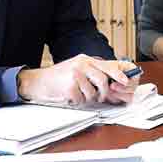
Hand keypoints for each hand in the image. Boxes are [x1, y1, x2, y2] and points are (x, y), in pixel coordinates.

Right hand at [18, 55, 139, 105]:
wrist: (37, 82)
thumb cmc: (58, 78)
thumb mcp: (76, 69)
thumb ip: (93, 73)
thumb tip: (111, 85)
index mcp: (85, 60)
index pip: (107, 66)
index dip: (119, 74)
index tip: (126, 81)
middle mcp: (81, 65)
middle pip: (103, 80)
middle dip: (103, 92)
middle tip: (99, 97)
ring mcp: (75, 75)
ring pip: (93, 93)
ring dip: (86, 98)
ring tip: (76, 93)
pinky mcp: (69, 86)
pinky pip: (81, 99)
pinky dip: (77, 101)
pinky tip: (68, 95)